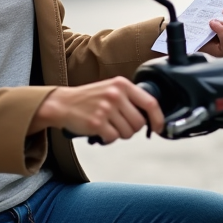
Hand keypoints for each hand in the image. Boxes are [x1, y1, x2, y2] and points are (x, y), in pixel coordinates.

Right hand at [29, 76, 163, 142]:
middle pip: (139, 123)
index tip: (158, 127)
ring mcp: (106, 108)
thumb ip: (130, 98)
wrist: (63, 103)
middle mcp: (115, 94)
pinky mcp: (97, 122)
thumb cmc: (89, 98)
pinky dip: (108, 138)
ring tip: (107, 125)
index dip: (158, 118)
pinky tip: (100, 130)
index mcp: (122, 84)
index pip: (150, 103)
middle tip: (119, 124)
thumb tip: (150, 117)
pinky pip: (114, 138)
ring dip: (119, 134)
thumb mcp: (111, 89)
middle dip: (132, 129)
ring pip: (128, 133)